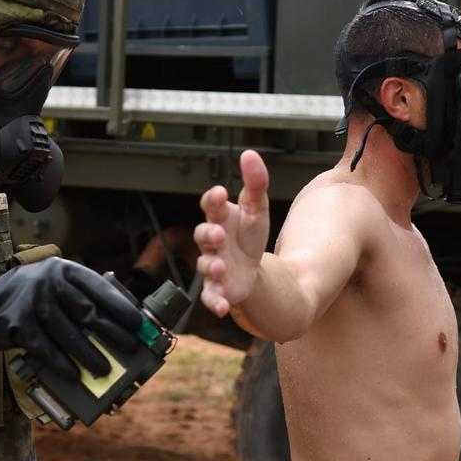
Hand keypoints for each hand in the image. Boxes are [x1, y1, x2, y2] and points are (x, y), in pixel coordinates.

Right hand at [0, 257, 142, 377]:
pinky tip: (74, 373)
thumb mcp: (53, 286)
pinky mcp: (16, 324)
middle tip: (129, 347)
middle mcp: (48, 281)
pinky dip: (61, 363)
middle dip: (112, 332)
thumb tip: (117, 325)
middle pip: (87, 311)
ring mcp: (31, 302)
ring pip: (68, 333)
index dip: (120, 306)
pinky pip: (45, 348)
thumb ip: (79, 298)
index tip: (137, 323)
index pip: (98, 287)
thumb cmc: (29, 299)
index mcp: (63, 270)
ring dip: (90, 354)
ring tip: (104, 368)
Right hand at [194, 150, 269, 316]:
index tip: (222, 193)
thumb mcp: (258, 208)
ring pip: (205, 264)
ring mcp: (213, 265)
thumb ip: (255, 182)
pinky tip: (221, 306)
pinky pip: (210, 296)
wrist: (252, 271)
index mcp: (220, 218)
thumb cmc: (249, 236)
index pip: (211, 204)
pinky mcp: (217, 289)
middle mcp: (212, 242)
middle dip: (208, 234)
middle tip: (219, 233)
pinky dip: (213, 301)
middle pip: (202, 234)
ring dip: (211, 266)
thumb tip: (250, 154)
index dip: (213, 199)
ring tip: (221, 267)